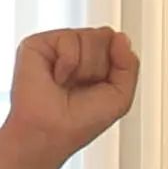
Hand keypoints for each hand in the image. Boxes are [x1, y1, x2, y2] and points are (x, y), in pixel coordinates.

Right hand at [4, 24, 140, 150]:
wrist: (50, 132)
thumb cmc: (78, 123)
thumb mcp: (120, 97)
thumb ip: (129, 65)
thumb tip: (121, 37)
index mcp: (95, 62)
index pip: (117, 41)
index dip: (116, 62)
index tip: (102, 84)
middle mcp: (76, 52)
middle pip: (105, 35)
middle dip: (100, 67)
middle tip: (81, 86)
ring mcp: (57, 46)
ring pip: (90, 36)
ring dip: (84, 68)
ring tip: (67, 84)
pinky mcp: (38, 44)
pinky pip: (69, 39)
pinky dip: (67, 64)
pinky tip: (55, 78)